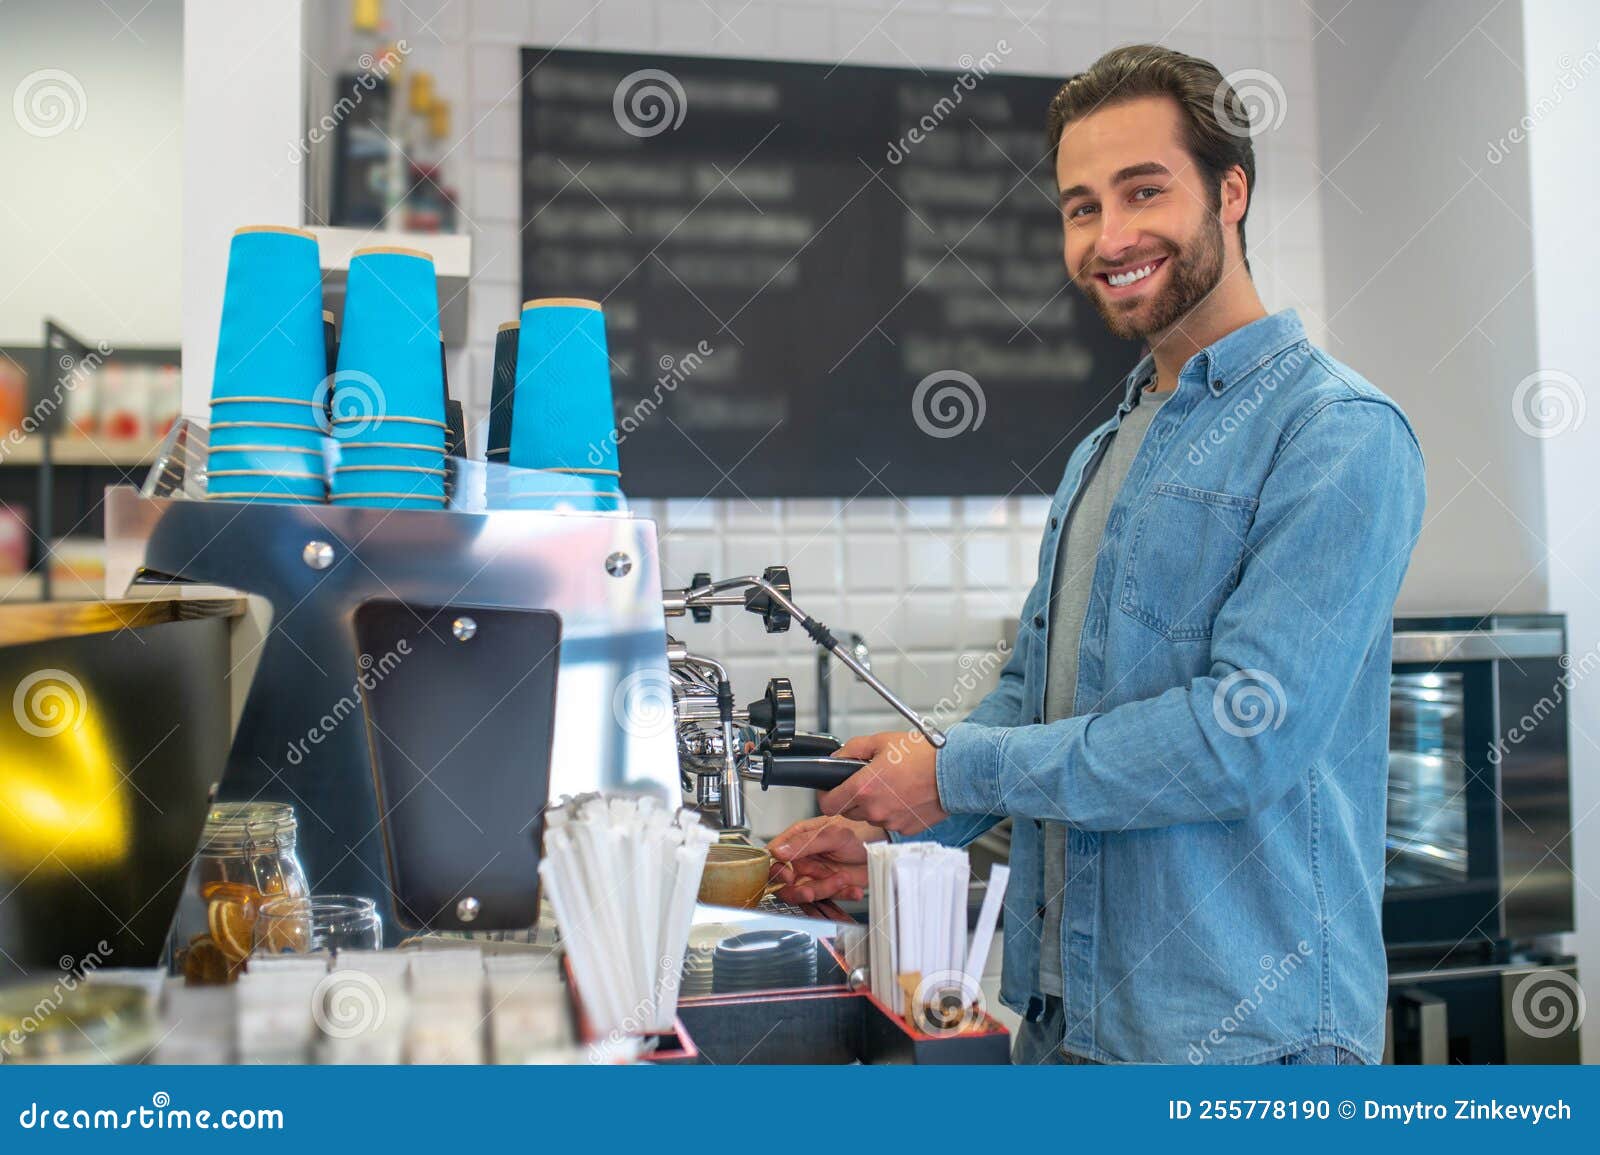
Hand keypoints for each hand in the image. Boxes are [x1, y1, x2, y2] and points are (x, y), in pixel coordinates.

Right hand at [767, 816, 883, 902]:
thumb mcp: (831, 834)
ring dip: (826, 890)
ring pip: (808, 892)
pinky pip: (829, 898)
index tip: (789, 877)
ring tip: (843, 879)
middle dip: (798, 890)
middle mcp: (804, 858)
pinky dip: (842, 895)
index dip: (777, 871)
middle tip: (810, 891)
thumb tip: (777, 851)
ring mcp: (816, 874)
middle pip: (787, 883)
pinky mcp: (830, 887)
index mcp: (798, 839)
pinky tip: (853, 889)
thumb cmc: (857, 830)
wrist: (881, 845)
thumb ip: (804, 843)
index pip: (775, 857)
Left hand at [818, 730, 947, 834]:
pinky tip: (904, 795)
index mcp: (864, 788)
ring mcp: (891, 822)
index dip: (826, 795)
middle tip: (868, 780)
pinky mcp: (906, 829)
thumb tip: (837, 757)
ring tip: (891, 785)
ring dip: (873, 804)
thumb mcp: (882, 741)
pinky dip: (892, 811)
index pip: (827, 804)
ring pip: (869, 817)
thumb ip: (852, 749)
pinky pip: (890, 822)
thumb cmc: (925, 755)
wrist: (956, 771)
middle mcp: (875, 810)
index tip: (831, 788)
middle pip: (848, 811)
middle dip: (852, 796)